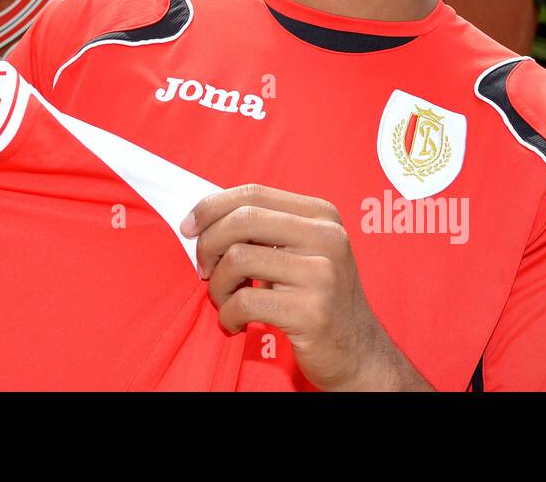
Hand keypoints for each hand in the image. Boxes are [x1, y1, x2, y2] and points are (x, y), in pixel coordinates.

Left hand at [181, 184, 432, 391]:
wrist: (357, 352)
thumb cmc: (315, 298)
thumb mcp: (300, 251)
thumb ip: (263, 229)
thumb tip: (201, 218)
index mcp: (321, 215)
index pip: (253, 193)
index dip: (211, 206)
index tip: (188, 227)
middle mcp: (327, 237)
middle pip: (242, 220)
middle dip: (208, 245)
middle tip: (203, 270)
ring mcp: (323, 274)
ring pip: (238, 260)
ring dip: (217, 285)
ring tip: (224, 300)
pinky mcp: (312, 312)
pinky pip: (245, 302)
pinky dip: (228, 315)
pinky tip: (236, 323)